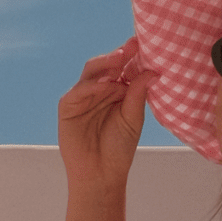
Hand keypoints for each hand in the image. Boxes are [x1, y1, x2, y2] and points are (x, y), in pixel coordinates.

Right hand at [57, 39, 151, 194]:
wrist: (100, 175)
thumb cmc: (118, 150)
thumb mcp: (133, 119)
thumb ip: (138, 94)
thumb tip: (153, 71)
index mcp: (117, 91)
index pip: (124, 68)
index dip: (133, 57)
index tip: (146, 45)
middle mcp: (100, 89)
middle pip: (108, 65)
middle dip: (120, 55)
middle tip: (134, 45)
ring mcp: (83, 95)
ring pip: (93, 72)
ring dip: (106, 64)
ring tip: (120, 59)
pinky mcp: (68, 106)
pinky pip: (79, 90)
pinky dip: (92, 86)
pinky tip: (105, 84)